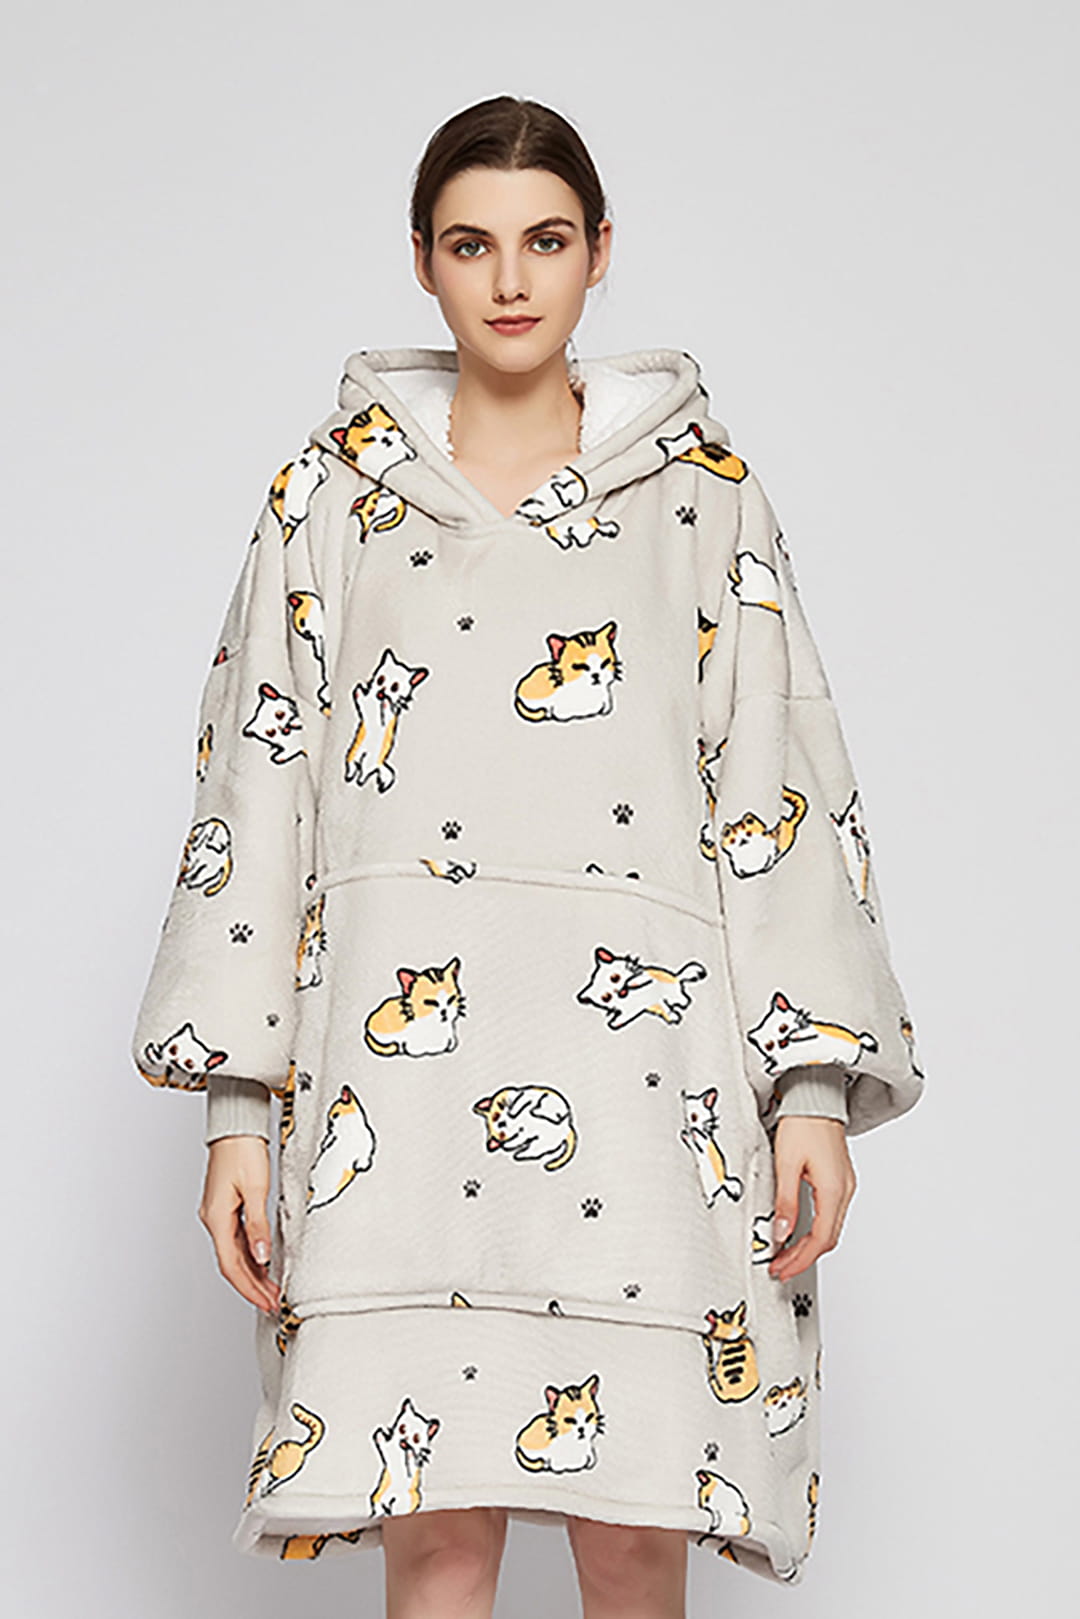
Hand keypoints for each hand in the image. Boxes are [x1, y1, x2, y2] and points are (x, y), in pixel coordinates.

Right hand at [198, 1136, 280, 1315]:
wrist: (235, 1126)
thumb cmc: (243, 1150)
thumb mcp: (255, 1188)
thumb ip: (257, 1225)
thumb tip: (262, 1256)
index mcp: (216, 1219)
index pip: (231, 1265)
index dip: (249, 1288)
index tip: (267, 1303)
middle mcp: (213, 1220)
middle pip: (232, 1263)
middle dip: (252, 1286)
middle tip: (273, 1303)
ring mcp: (218, 1214)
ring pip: (234, 1253)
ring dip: (253, 1273)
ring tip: (272, 1289)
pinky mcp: (226, 1207)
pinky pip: (236, 1240)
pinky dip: (250, 1256)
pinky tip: (263, 1263)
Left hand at [768, 1116, 855, 1281]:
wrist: (816, 1097)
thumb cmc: (802, 1123)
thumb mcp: (786, 1163)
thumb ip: (785, 1201)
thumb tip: (781, 1234)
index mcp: (834, 1190)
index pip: (819, 1239)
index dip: (799, 1259)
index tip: (780, 1269)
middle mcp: (845, 1191)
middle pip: (828, 1239)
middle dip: (803, 1258)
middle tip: (779, 1268)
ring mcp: (845, 1186)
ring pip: (830, 1228)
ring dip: (808, 1246)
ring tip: (784, 1255)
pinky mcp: (840, 1180)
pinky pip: (831, 1215)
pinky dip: (815, 1230)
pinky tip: (798, 1232)